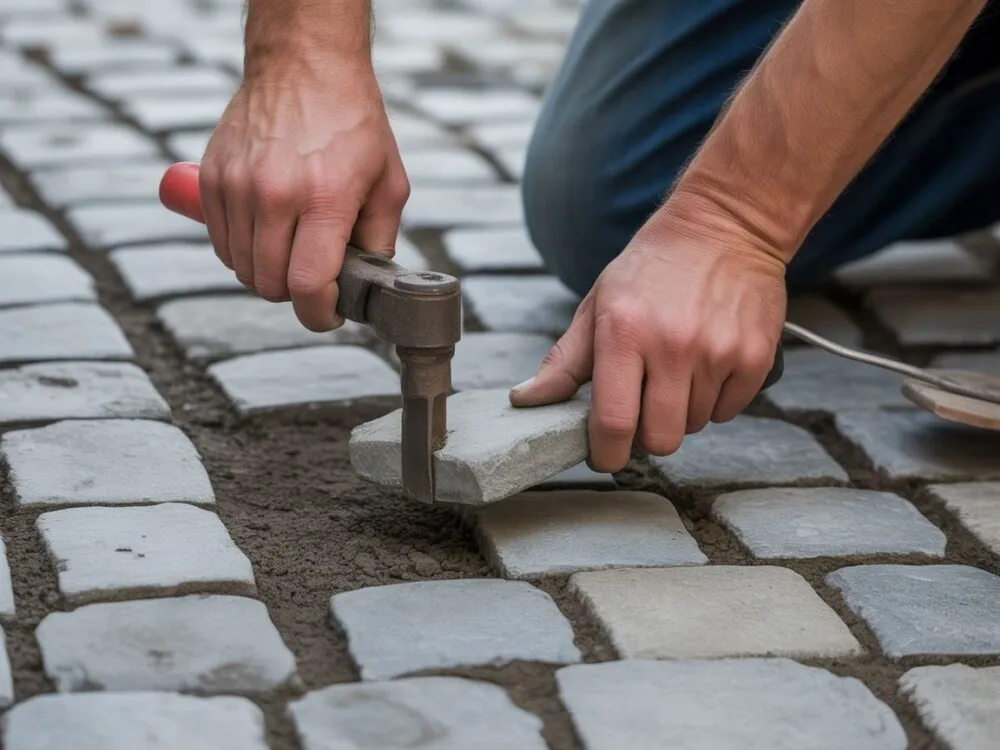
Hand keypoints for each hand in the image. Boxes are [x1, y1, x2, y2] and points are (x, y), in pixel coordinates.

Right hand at [199, 58, 408, 330]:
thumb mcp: (390, 181)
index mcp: (325, 198)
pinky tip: (265, 236)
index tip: (329, 314)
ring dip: (267, 274)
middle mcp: (275, 195)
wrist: (304, 65)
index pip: (308, 285)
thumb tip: (367, 284)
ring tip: (291, 252)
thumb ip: (380, 240)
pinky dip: (241, 253)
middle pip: (271, 285)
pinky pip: (221, 244)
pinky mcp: (212, 179)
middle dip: (296, 294)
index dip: (319, 315)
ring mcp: (237, 187)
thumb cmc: (352, 122)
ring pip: (242, 269)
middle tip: (315, 278)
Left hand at [510, 202, 786, 471]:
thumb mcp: (598, 305)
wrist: (725, 225)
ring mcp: (718, 352)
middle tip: (643, 407)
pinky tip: (706, 365)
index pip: (614, 422)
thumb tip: (525, 400)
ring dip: (681, 412)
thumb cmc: (652, 268)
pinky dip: (715, 400)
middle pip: (661, 439)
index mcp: (624, 333)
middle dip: (646, 436)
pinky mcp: (755, 357)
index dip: (607, 453)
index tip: (604, 455)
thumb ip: (564, 361)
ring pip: (694, 426)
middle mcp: (673, 346)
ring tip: (677, 370)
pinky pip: (729, 411)